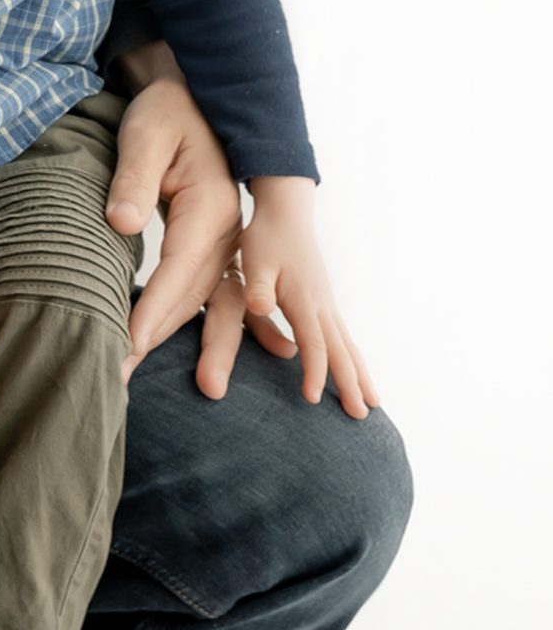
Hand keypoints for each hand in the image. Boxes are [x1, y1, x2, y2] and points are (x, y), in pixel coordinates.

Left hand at [108, 69, 279, 391]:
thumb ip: (132, 178)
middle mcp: (226, 231)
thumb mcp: (144, 136)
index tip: (128, 343)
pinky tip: (218, 364)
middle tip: (121, 377)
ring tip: (155, 380)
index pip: (177, 269)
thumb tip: (119, 222)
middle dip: (157, 339)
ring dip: (190, 344)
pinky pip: (215, 294)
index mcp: (210, 207)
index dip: (153, 309)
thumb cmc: (165, 114)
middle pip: (195, 297)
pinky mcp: (216, 246)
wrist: (192, 99)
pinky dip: (212, 329)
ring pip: (208, 302)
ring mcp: (226, 241)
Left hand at [239, 178, 377, 417]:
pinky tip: (356, 371)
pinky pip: (344, 336)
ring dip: (360, 374)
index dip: (315, 371)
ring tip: (373, 403)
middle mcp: (322, 305)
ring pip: (349, 345)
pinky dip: (354, 358)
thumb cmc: (266, 238)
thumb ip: (257, 286)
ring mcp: (328, 303)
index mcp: (304, 299)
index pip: (315, 343)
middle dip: (351, 384)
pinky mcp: (325, 301)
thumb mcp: (255, 259)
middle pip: (342, 351)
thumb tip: (260, 306)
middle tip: (362, 417)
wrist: (286, 212)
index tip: (313, 399)